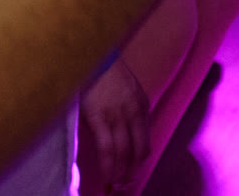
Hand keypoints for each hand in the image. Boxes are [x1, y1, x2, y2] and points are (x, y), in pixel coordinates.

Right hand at [77, 58, 150, 192]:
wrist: (93, 55)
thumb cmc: (106, 73)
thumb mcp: (126, 90)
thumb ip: (129, 109)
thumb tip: (126, 131)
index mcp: (141, 105)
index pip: (145, 139)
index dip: (140, 158)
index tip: (134, 170)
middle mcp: (133, 112)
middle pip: (137, 149)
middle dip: (132, 169)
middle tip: (124, 182)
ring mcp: (117, 115)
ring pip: (123, 151)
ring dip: (120, 171)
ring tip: (115, 183)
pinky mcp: (99, 117)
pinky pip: (106, 147)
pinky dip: (108, 164)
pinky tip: (107, 174)